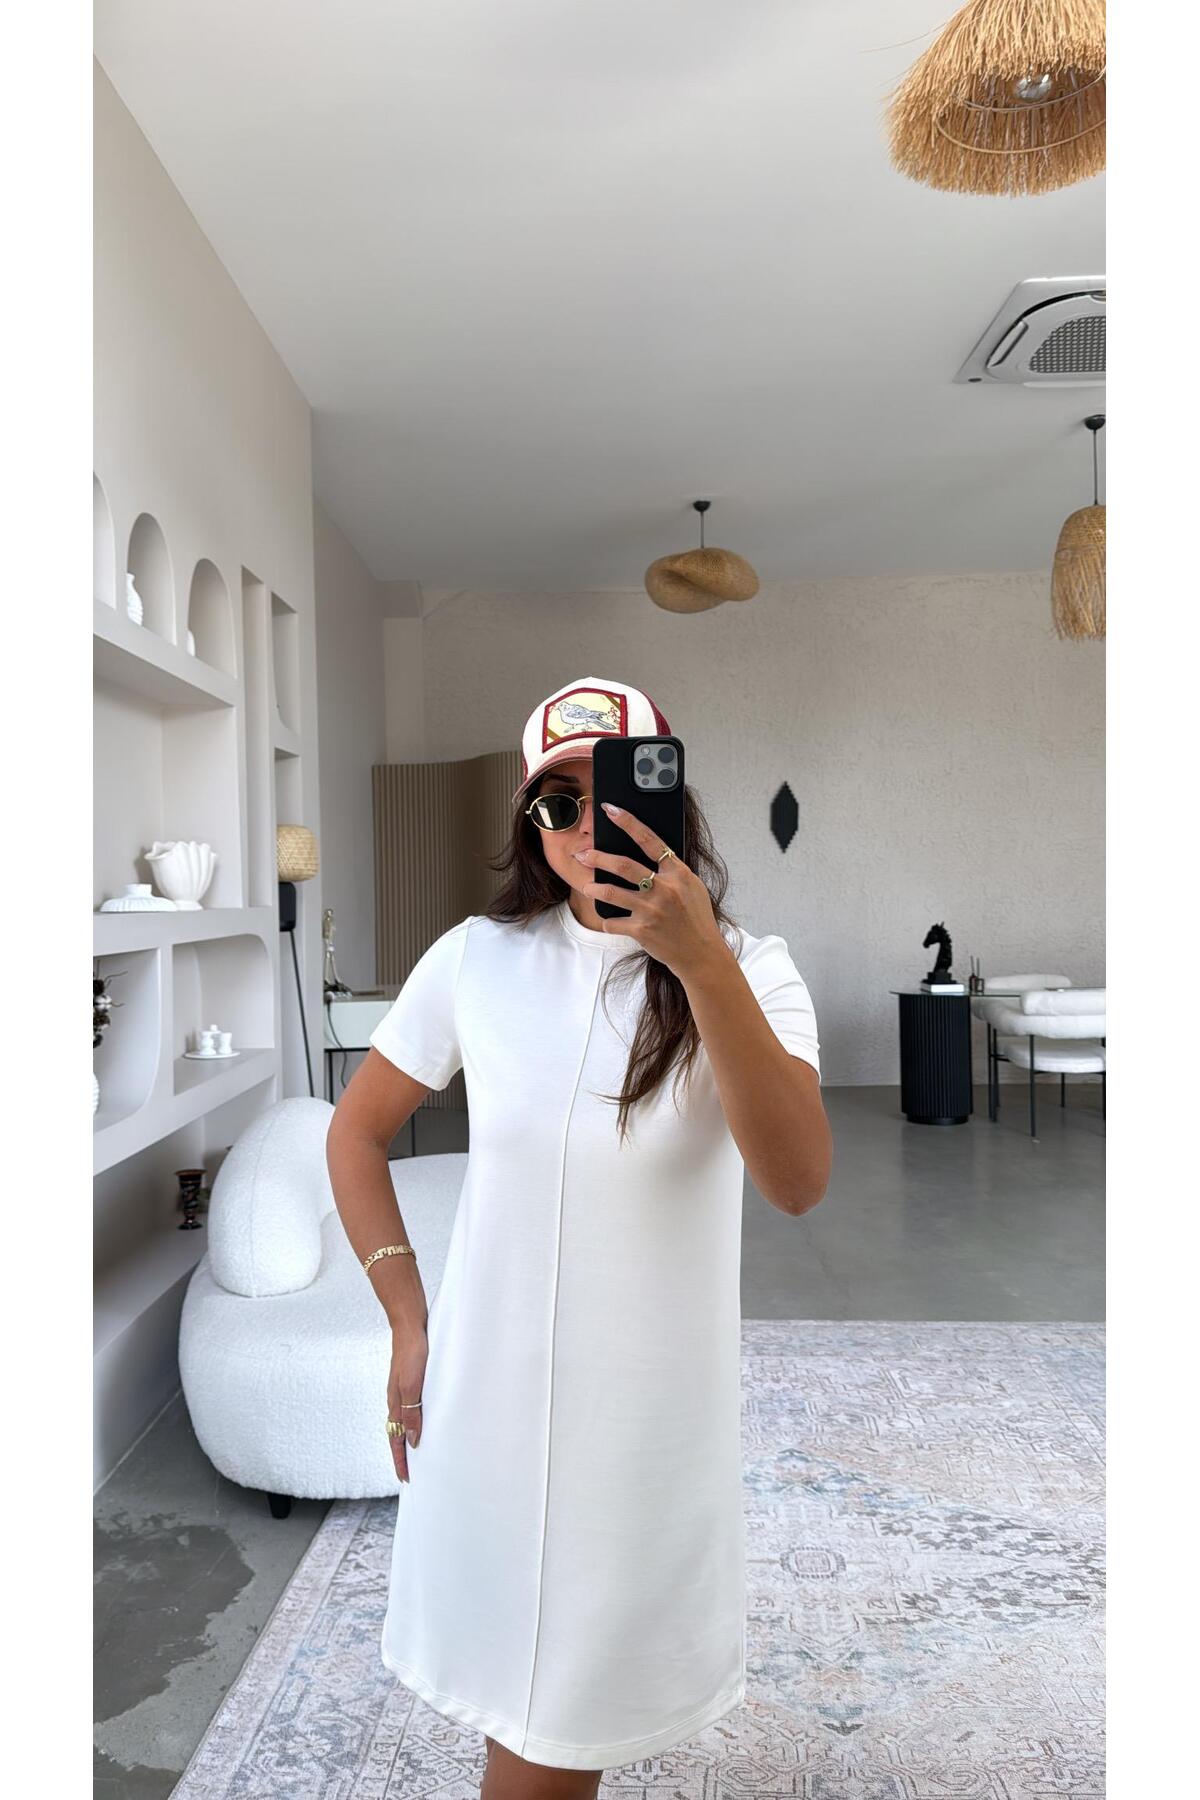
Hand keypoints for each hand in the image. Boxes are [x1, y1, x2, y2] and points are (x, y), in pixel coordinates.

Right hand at [387, 1326, 426, 1482]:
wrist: (410, 1326)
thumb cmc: (412, 1353)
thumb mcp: (412, 1386)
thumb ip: (412, 1413)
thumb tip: (414, 1440)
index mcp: (395, 1404)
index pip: (396, 1440)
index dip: (401, 1460)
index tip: (405, 1480)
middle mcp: (397, 1400)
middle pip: (398, 1434)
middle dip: (403, 1455)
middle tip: (410, 1474)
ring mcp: (403, 1390)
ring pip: (404, 1422)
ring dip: (409, 1440)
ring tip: (418, 1454)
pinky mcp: (412, 1381)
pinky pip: (412, 1409)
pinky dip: (416, 1422)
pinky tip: (425, 1420)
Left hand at [577, 802, 729, 980]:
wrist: (701, 954)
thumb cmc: (697, 919)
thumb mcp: (692, 888)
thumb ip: (672, 871)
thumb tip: (651, 854)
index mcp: (678, 873)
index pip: (649, 840)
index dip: (628, 822)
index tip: (610, 809)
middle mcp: (664, 889)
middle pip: (622, 865)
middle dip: (598, 857)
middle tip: (583, 854)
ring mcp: (652, 910)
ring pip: (611, 892)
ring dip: (594, 888)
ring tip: (587, 886)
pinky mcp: (641, 930)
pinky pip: (613, 922)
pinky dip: (609, 921)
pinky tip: (611, 921)